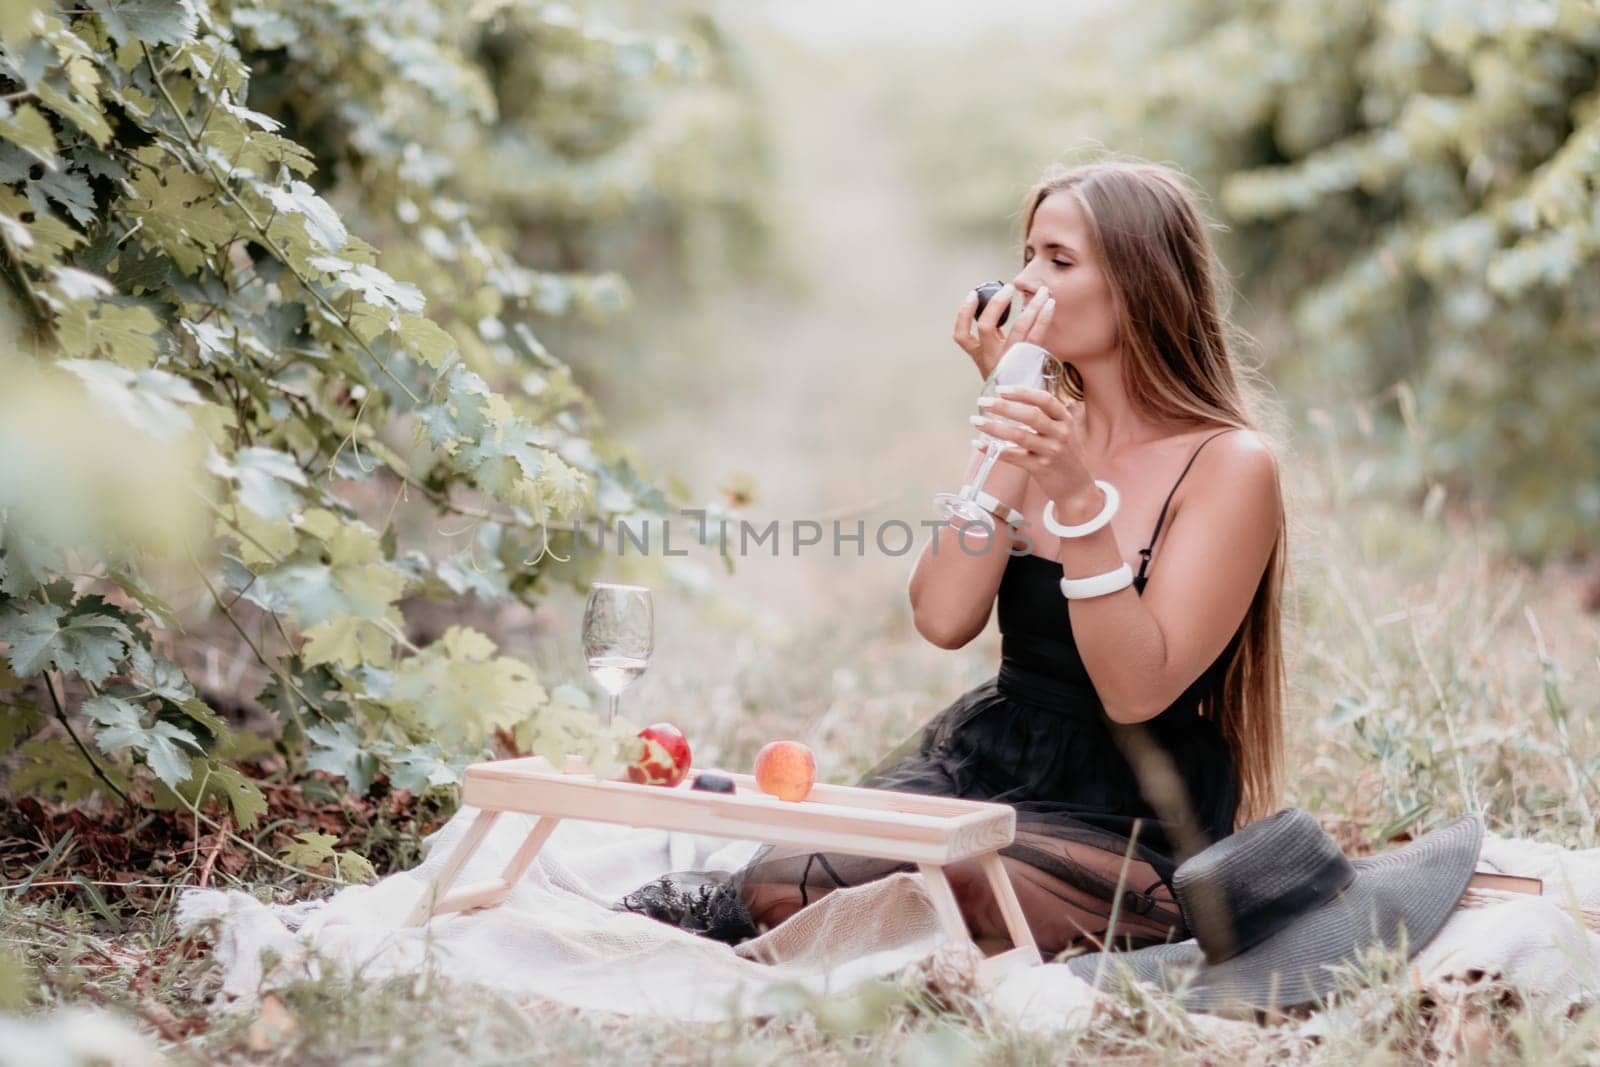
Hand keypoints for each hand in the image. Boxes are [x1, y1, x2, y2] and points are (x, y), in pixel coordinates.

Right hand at [953, 284, 1055, 380]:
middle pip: (986, 327)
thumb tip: (1001, 306)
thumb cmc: (1011, 380)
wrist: (1022, 408)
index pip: (962, 336)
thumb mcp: (996, 362)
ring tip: (1042, 291)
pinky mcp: (1029, 362)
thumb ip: (996, 340)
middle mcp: (991, 358)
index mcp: (980, 357)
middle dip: (996, 304)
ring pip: (1018, 328)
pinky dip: (1044, 318)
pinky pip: (1037, 336)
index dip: (964, 314)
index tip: (973, 295)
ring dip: (1031, 305)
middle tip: (1009, 288)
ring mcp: (1010, 361)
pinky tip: (1050, 305)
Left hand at [970, 385, 1097, 513]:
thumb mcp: (1065, 431)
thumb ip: (1047, 416)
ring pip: (1018, 435)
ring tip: (976, 420)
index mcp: (1066, 420)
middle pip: (1030, 415)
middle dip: (1004, 406)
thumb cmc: (1067, 456)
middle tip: (983, 401)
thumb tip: (1016, 400)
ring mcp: (1051, 451)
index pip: (1044, 399)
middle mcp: (1061, 433)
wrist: (1078, 488)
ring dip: (994, 427)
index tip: (1001, 389)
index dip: (1022, 392)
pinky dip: (993, 450)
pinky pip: (1012, 456)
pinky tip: (979, 444)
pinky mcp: (1040, 468)